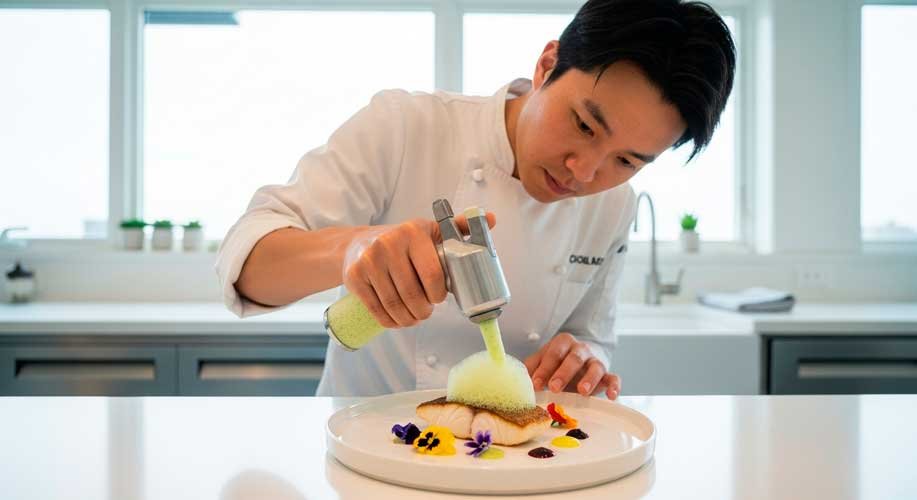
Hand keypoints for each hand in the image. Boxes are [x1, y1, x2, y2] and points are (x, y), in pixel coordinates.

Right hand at [342, 212, 495, 328]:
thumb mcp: (431, 231)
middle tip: (426, 313)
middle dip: (423, 311)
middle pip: (412, 294)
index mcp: (413, 232)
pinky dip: (390, 322)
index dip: (439, 293)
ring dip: (408, 319)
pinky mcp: (354, 276)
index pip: (432, 274)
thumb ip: (460, 228)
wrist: (359, 243)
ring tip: (414, 318)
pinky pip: (376, 309)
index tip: (439, 297)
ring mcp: (369, 261)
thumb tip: (492, 218)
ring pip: (395, 305)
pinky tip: (398, 320)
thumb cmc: (405, 242)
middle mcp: (388, 244)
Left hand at [524, 332, 620, 399]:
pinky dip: (614, 386)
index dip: (543, 369)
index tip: (535, 384)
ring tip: (582, 391)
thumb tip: (517, 381)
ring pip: (596, 367)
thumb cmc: (558, 362)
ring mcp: (595, 361)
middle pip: (574, 358)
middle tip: (554, 387)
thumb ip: (531, 368)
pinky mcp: (607, 374)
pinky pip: (614, 378)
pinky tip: (611, 396)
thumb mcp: (543, 360)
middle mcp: (580, 349)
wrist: (581, 358)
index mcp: (562, 343)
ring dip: (589, 379)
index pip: (552, 354)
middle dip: (563, 373)